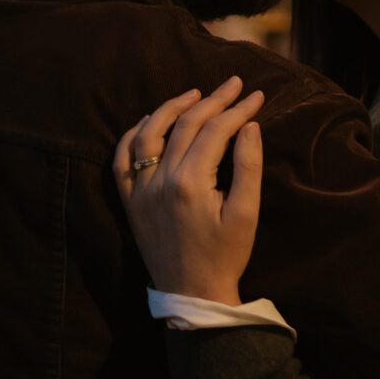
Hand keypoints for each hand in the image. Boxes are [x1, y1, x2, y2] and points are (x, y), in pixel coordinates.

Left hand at [113, 76, 264, 303]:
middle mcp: (160, 180)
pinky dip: (134, 134)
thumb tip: (249, 126)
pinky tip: (150, 120)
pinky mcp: (129, 201)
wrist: (192, 294)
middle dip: (213, 100)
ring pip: (150, 133)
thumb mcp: (246, 213)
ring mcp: (140, 190)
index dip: (238, 109)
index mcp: (191, 183)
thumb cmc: (225, 256)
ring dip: (172, 107)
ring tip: (195, 94)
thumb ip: (248, 166)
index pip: (215, 130)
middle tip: (234, 84)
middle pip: (185, 124)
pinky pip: (122, 158)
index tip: (256, 95)